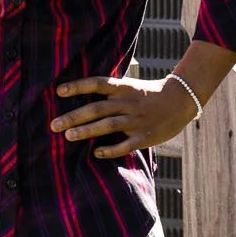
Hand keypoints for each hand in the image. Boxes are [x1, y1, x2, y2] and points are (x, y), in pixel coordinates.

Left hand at [51, 75, 197, 158]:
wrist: (181, 100)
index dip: (78, 86)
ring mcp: (137, 120)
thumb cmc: (149, 95)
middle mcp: (128, 103)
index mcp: (124, 88)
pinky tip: (96, 153)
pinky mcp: (146, 136)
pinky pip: (126, 144)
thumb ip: (110, 93)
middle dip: (74, 116)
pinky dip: (110, 149)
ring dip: (87, 131)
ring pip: (108, 125)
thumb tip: (82, 99)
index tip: (59, 91)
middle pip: (97, 108)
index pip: (97, 83)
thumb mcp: (130, 87)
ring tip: (68, 136)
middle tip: (54, 124)